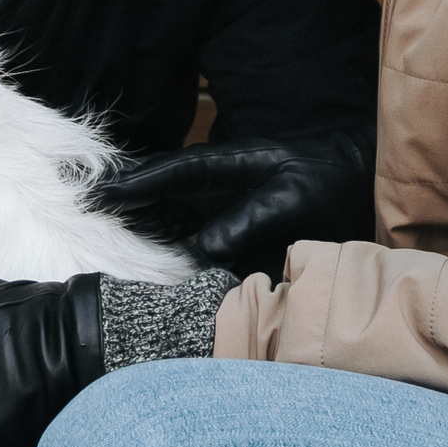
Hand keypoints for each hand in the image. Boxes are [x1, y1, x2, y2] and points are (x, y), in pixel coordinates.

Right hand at [92, 128, 373, 278]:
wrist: (366, 184)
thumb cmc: (331, 178)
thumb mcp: (292, 195)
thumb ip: (250, 217)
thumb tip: (205, 246)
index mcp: (226, 165)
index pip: (169, 175)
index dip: (132, 185)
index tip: (95, 194)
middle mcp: (218, 188)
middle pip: (159, 200)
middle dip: (124, 211)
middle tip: (81, 224)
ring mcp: (225, 211)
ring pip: (171, 224)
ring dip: (144, 237)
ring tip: (106, 256)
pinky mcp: (237, 236)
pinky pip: (196, 249)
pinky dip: (175, 263)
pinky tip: (155, 281)